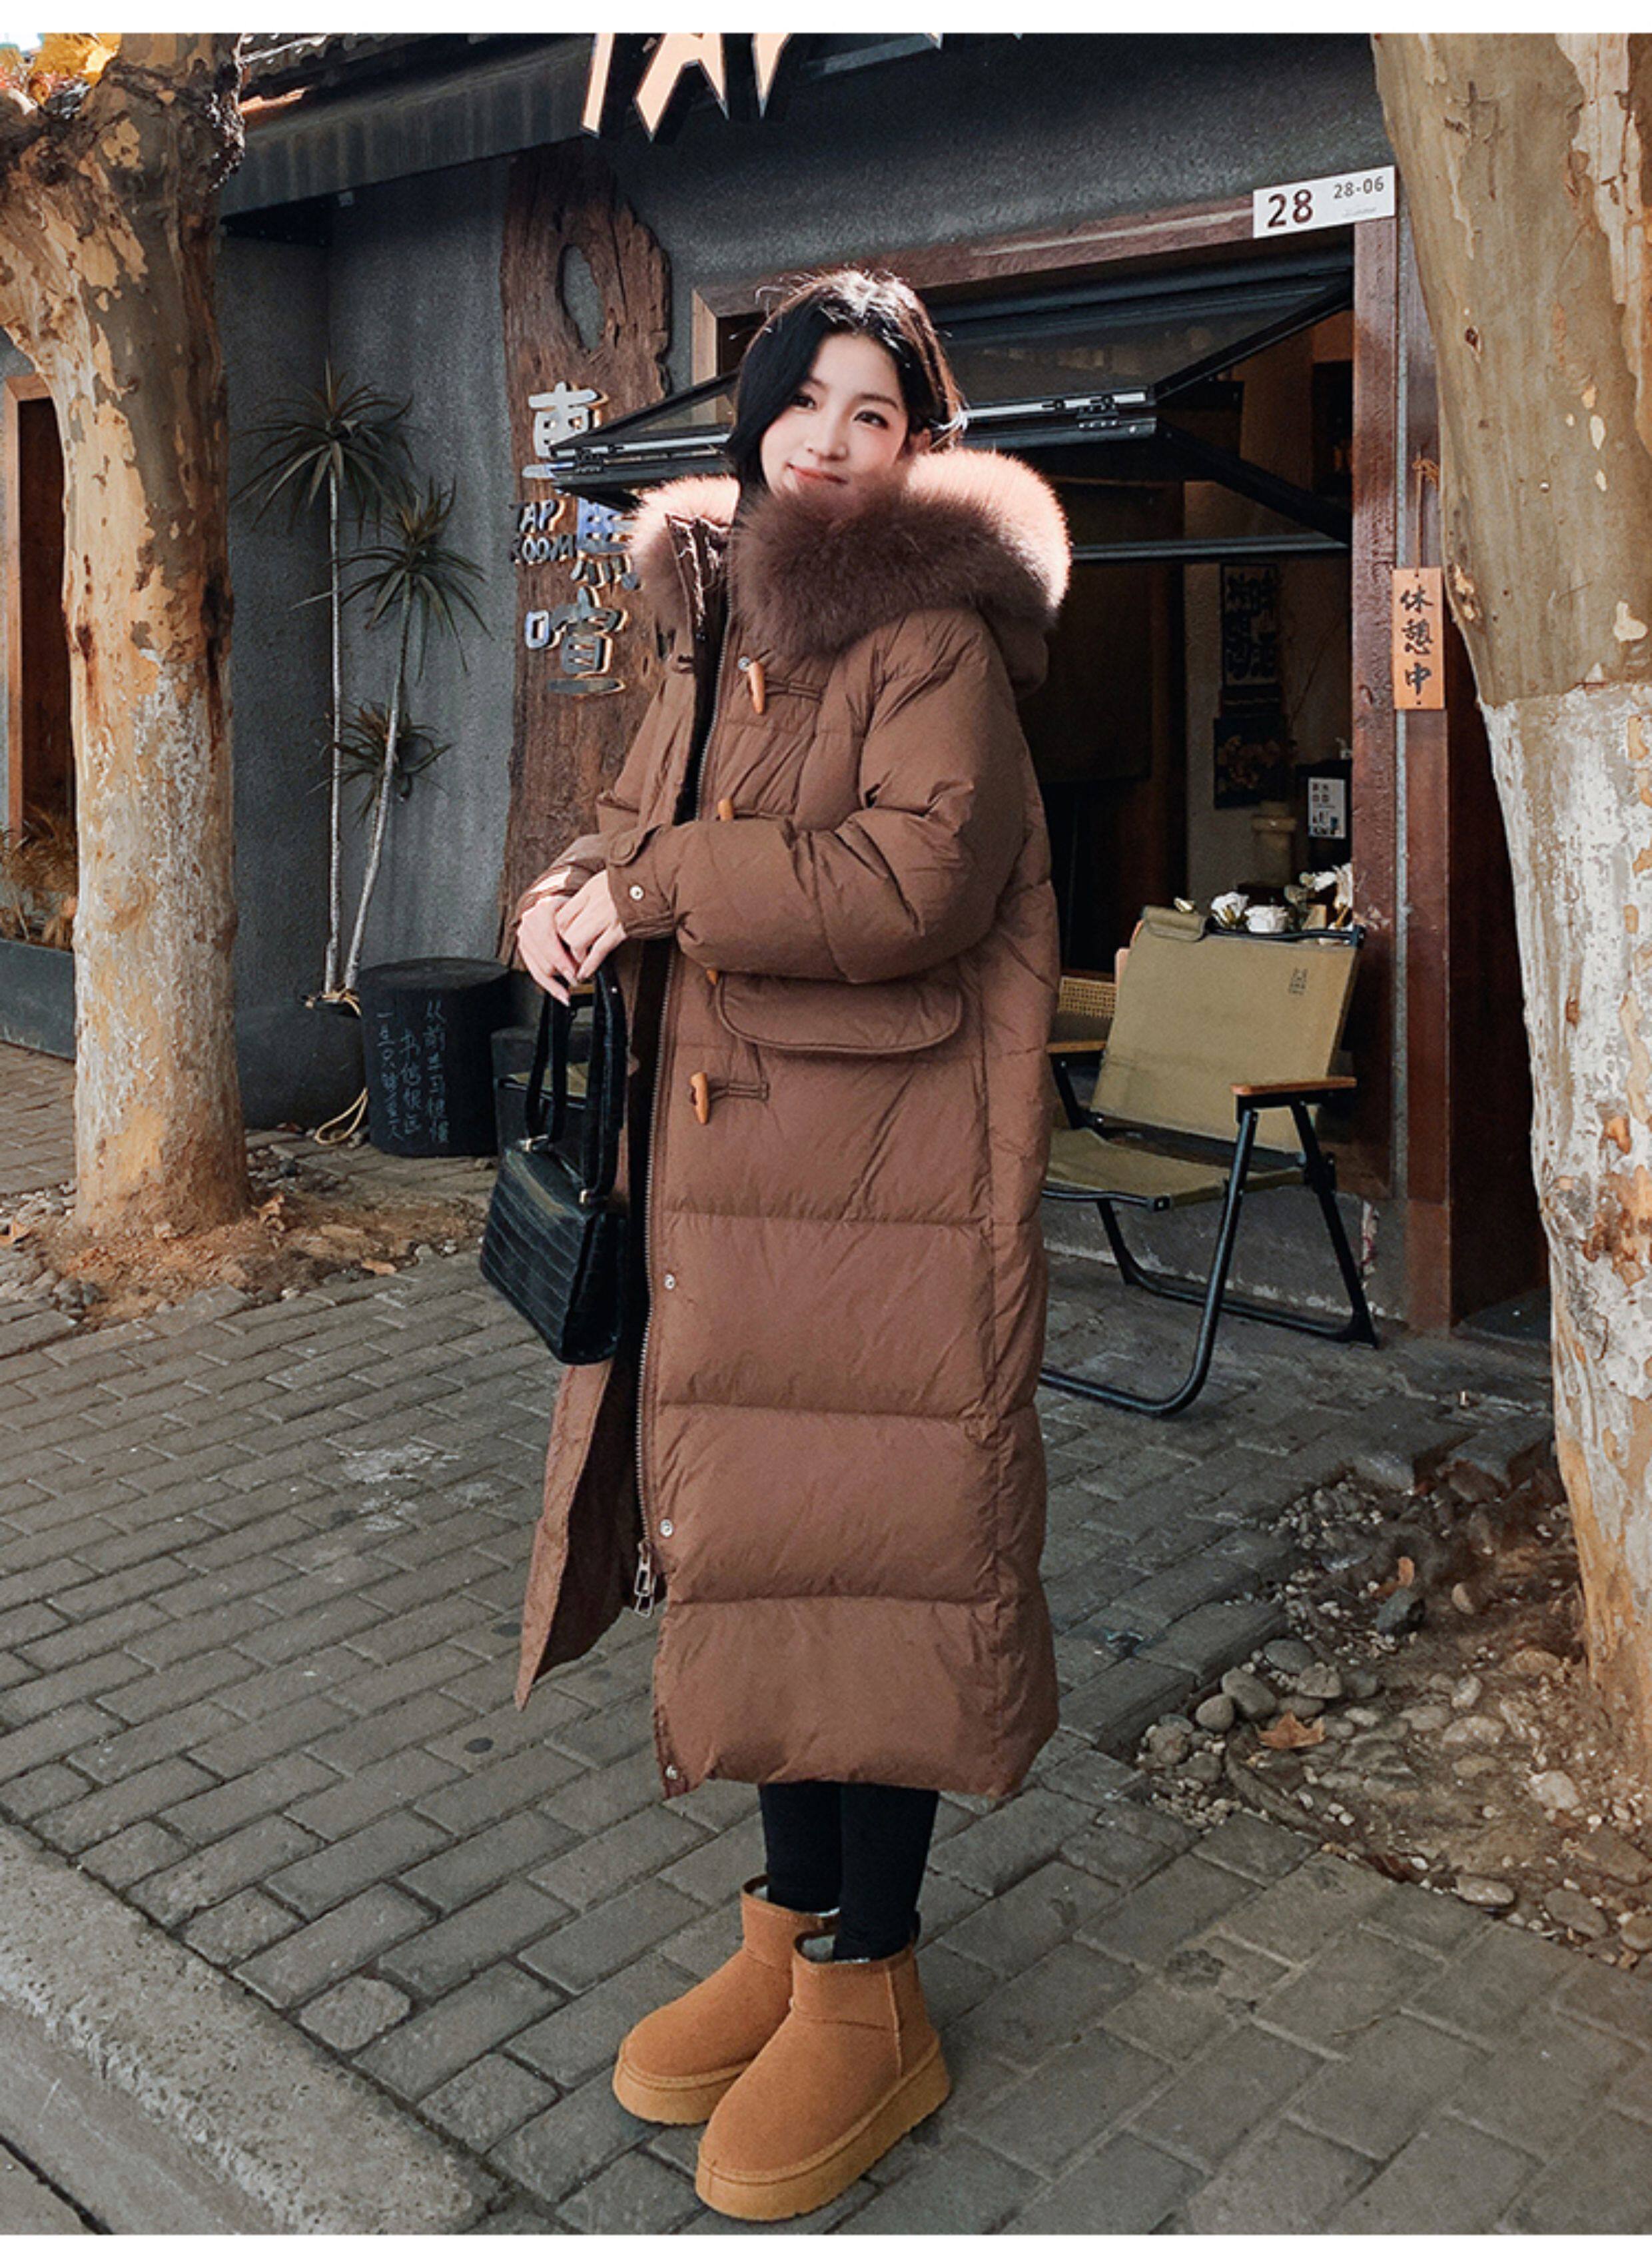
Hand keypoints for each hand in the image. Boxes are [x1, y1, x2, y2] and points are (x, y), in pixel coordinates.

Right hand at [516, 873, 581, 1001]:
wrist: (556, 904)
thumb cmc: (572, 909)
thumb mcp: (580, 913)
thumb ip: (582, 932)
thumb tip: (588, 961)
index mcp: (544, 908)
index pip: (552, 940)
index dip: (566, 958)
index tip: (579, 969)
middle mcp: (530, 921)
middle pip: (546, 958)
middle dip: (565, 971)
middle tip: (579, 976)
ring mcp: (524, 935)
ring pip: (541, 968)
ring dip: (559, 979)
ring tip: (574, 982)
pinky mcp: (523, 948)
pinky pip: (535, 973)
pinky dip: (551, 986)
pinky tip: (563, 994)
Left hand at [556, 869, 626, 986]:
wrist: (658, 878)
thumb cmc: (636, 880)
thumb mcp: (606, 881)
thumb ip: (592, 896)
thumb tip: (580, 912)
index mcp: (590, 890)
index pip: (561, 916)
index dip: (559, 931)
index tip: (563, 937)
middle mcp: (596, 904)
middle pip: (566, 931)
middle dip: (566, 945)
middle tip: (571, 950)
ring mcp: (607, 918)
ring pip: (577, 942)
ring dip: (578, 955)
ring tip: (581, 959)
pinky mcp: (621, 930)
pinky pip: (599, 951)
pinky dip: (590, 965)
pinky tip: (585, 971)